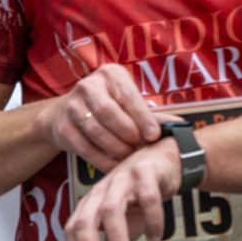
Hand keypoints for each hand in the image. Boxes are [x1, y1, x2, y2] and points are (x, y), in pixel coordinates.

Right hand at [40, 63, 175, 172]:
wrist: (66, 114)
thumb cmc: (109, 107)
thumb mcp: (128, 103)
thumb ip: (150, 115)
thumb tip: (179, 126)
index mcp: (110, 74)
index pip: (127, 96)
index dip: (141, 117)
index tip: (153, 136)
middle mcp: (88, 85)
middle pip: (108, 112)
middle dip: (127, 134)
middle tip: (139, 149)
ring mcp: (71, 105)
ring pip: (95, 130)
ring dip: (115, 148)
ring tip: (128, 158)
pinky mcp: (62, 126)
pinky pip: (84, 147)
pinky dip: (101, 159)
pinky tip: (114, 165)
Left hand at [65, 138, 181, 240]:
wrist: (164, 161)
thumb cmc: (138, 198)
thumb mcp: (123, 228)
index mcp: (91, 203)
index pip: (74, 229)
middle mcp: (102, 190)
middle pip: (87, 219)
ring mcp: (122, 179)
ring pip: (112, 208)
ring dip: (117, 237)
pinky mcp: (145, 172)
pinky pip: (147, 196)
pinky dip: (151, 219)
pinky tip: (155, 236)